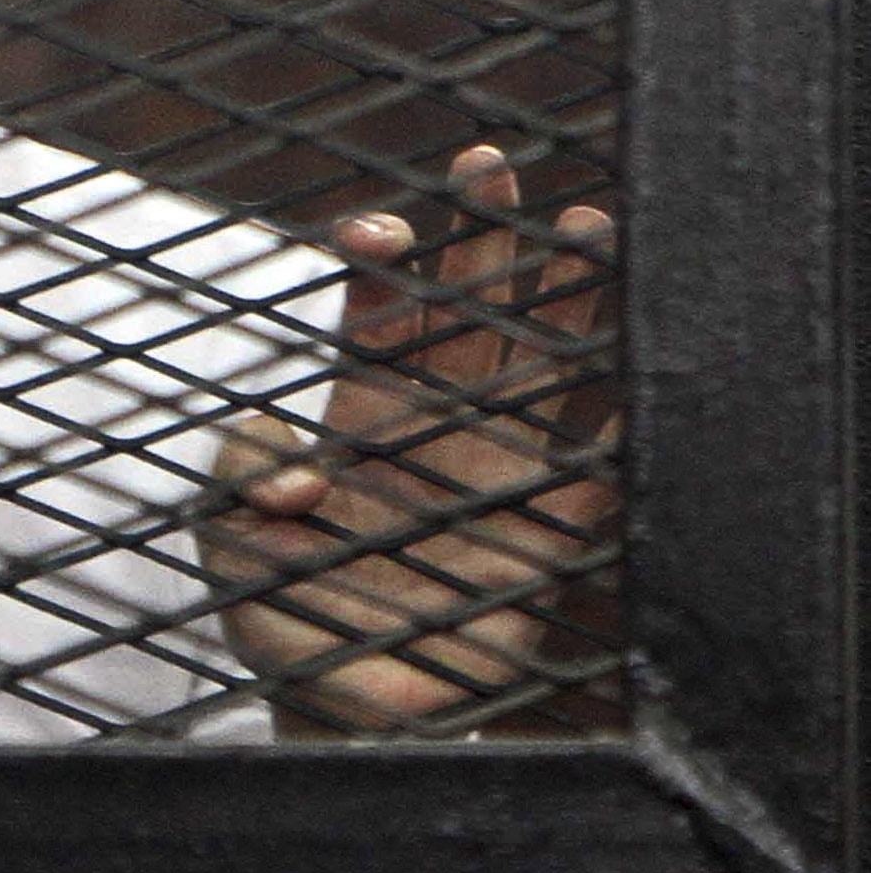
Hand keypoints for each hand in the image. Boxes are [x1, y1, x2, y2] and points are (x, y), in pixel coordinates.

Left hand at [205, 144, 619, 734]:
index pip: (378, 316)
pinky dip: (618, 420)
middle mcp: (434, 424)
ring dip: (561, 299)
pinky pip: (591, 467)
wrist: (339, 708)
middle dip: (480, 240)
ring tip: (590, 223)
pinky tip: (644, 362)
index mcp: (360, 412)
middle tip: (491, 164)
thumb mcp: (227, 540)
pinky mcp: (541, 532)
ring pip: (535, 364)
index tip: (381, 232)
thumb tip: (293, 472)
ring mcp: (494, 470)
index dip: (383, 266)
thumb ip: (240, 481)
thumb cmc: (278, 613)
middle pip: (465, 313)